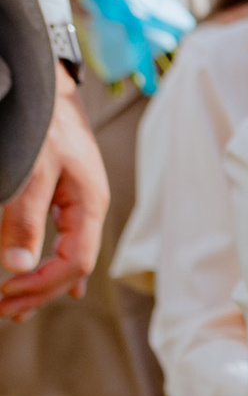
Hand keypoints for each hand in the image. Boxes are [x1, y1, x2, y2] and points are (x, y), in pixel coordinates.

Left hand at [0, 69, 108, 316]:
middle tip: (2, 310)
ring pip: (68, 256)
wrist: (48, 85)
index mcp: (90, 204)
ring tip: (17, 307)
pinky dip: (52, 267)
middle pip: (72, 267)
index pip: (75, 263)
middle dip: (38, 292)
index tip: (6, 293)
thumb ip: (24, 217)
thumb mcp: (32, 169)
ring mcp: (82, 203)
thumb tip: (15, 266)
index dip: (42, 285)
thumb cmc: (43, 123)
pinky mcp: (69, 196)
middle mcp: (90, 208)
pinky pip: (66, 242)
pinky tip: (51, 283)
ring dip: (42, 284)